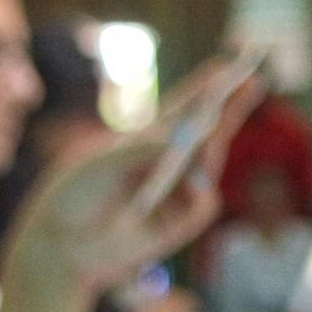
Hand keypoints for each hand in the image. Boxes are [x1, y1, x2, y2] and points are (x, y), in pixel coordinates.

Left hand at [11, 62, 267, 296]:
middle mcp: (167, 162)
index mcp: (145, 138)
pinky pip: (202, 202)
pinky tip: (195, 179)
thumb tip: (178, 139)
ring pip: (209, 161)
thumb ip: (139, 151)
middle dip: (230, 106)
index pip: (183, 106)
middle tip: (250, 80)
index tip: (228, 64)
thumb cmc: (73, 199)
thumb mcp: (100, 164)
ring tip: (215, 121)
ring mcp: (177, 193)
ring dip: (213, 141)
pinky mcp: (179, 224)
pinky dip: (199, 190)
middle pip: (207, 129)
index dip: (206, 86)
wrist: (61, 247)